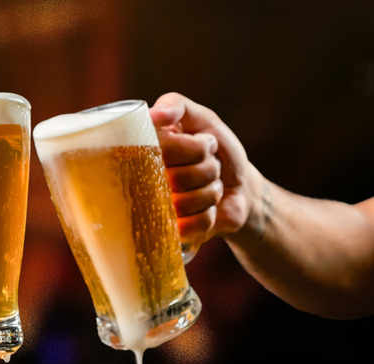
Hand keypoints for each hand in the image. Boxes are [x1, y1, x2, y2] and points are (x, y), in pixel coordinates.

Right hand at [150, 92, 255, 243]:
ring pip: (187, 203)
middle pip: (179, 178)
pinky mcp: (174, 233)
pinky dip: (210, 215)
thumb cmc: (219, 151)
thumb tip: (152, 114)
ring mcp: (157, 210)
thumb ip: (177, 106)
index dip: (194, 148)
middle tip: (208, 166)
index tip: (206, 143)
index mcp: (146, 153)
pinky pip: (194, 224)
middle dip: (206, 170)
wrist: (241, 188)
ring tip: (208, 186)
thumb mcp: (202, 119)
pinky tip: (207, 210)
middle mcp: (145, 182)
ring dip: (209, 192)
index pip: (166, 150)